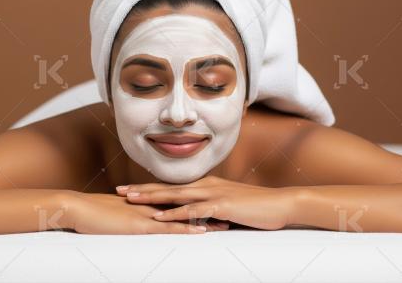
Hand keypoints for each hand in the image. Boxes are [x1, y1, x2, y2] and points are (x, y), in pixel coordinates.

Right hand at [62, 191, 217, 233]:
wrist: (75, 208)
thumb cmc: (90, 214)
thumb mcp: (114, 215)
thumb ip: (128, 216)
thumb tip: (135, 221)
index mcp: (145, 202)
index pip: (176, 201)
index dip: (196, 202)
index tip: (214, 204)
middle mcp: (150, 205)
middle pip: (186, 206)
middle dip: (208, 209)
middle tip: (230, 210)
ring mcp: (146, 214)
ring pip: (182, 216)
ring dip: (205, 220)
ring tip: (227, 223)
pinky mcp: (139, 225)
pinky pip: (168, 228)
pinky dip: (186, 229)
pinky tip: (201, 232)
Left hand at [116, 176, 299, 230]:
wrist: (282, 203)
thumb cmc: (257, 207)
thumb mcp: (230, 205)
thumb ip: (212, 208)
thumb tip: (199, 217)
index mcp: (207, 185)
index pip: (172, 186)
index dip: (150, 187)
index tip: (130, 189)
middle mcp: (206, 186)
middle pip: (167, 188)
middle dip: (142, 190)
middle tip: (119, 191)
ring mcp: (213, 194)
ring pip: (175, 196)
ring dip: (151, 198)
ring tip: (131, 201)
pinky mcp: (221, 206)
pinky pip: (193, 211)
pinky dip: (175, 214)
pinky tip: (160, 217)